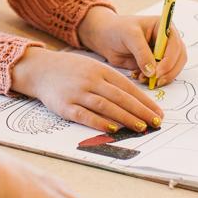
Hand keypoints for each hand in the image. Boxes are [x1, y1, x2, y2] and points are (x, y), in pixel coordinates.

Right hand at [11, 45, 162, 132]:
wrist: (40, 69)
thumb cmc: (71, 70)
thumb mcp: (93, 67)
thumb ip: (111, 81)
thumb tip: (135, 100)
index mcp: (101, 70)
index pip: (128, 87)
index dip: (145, 101)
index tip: (158, 113)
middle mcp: (91, 80)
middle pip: (120, 97)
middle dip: (140, 111)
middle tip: (155, 123)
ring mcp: (77, 93)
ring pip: (106, 106)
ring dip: (125, 118)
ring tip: (140, 127)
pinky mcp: (65, 106)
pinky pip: (85, 115)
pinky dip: (99, 122)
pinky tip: (113, 129)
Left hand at [77, 6, 186, 88]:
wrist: (106, 38)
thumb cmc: (118, 30)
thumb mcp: (130, 36)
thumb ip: (142, 52)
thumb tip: (152, 71)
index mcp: (165, 27)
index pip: (175, 45)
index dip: (169, 59)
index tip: (158, 71)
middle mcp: (167, 41)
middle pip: (179, 59)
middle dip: (168, 71)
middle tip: (155, 80)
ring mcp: (163, 54)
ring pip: (172, 69)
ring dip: (162, 77)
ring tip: (144, 79)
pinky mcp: (156, 65)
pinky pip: (161, 75)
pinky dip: (153, 80)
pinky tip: (140, 78)